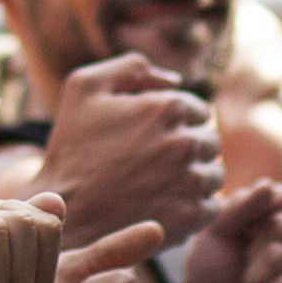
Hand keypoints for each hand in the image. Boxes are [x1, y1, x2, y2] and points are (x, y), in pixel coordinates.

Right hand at [29, 52, 224, 247]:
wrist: (67, 212)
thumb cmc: (73, 149)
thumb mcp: (84, 87)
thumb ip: (132, 67)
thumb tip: (175, 79)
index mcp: (167, 107)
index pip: (199, 109)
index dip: (176, 123)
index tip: (152, 137)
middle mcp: (186, 142)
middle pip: (210, 140)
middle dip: (188, 148)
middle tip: (155, 162)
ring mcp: (191, 181)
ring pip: (214, 173)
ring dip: (196, 177)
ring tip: (161, 185)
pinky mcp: (192, 216)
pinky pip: (213, 206)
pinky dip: (196, 206)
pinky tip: (167, 205)